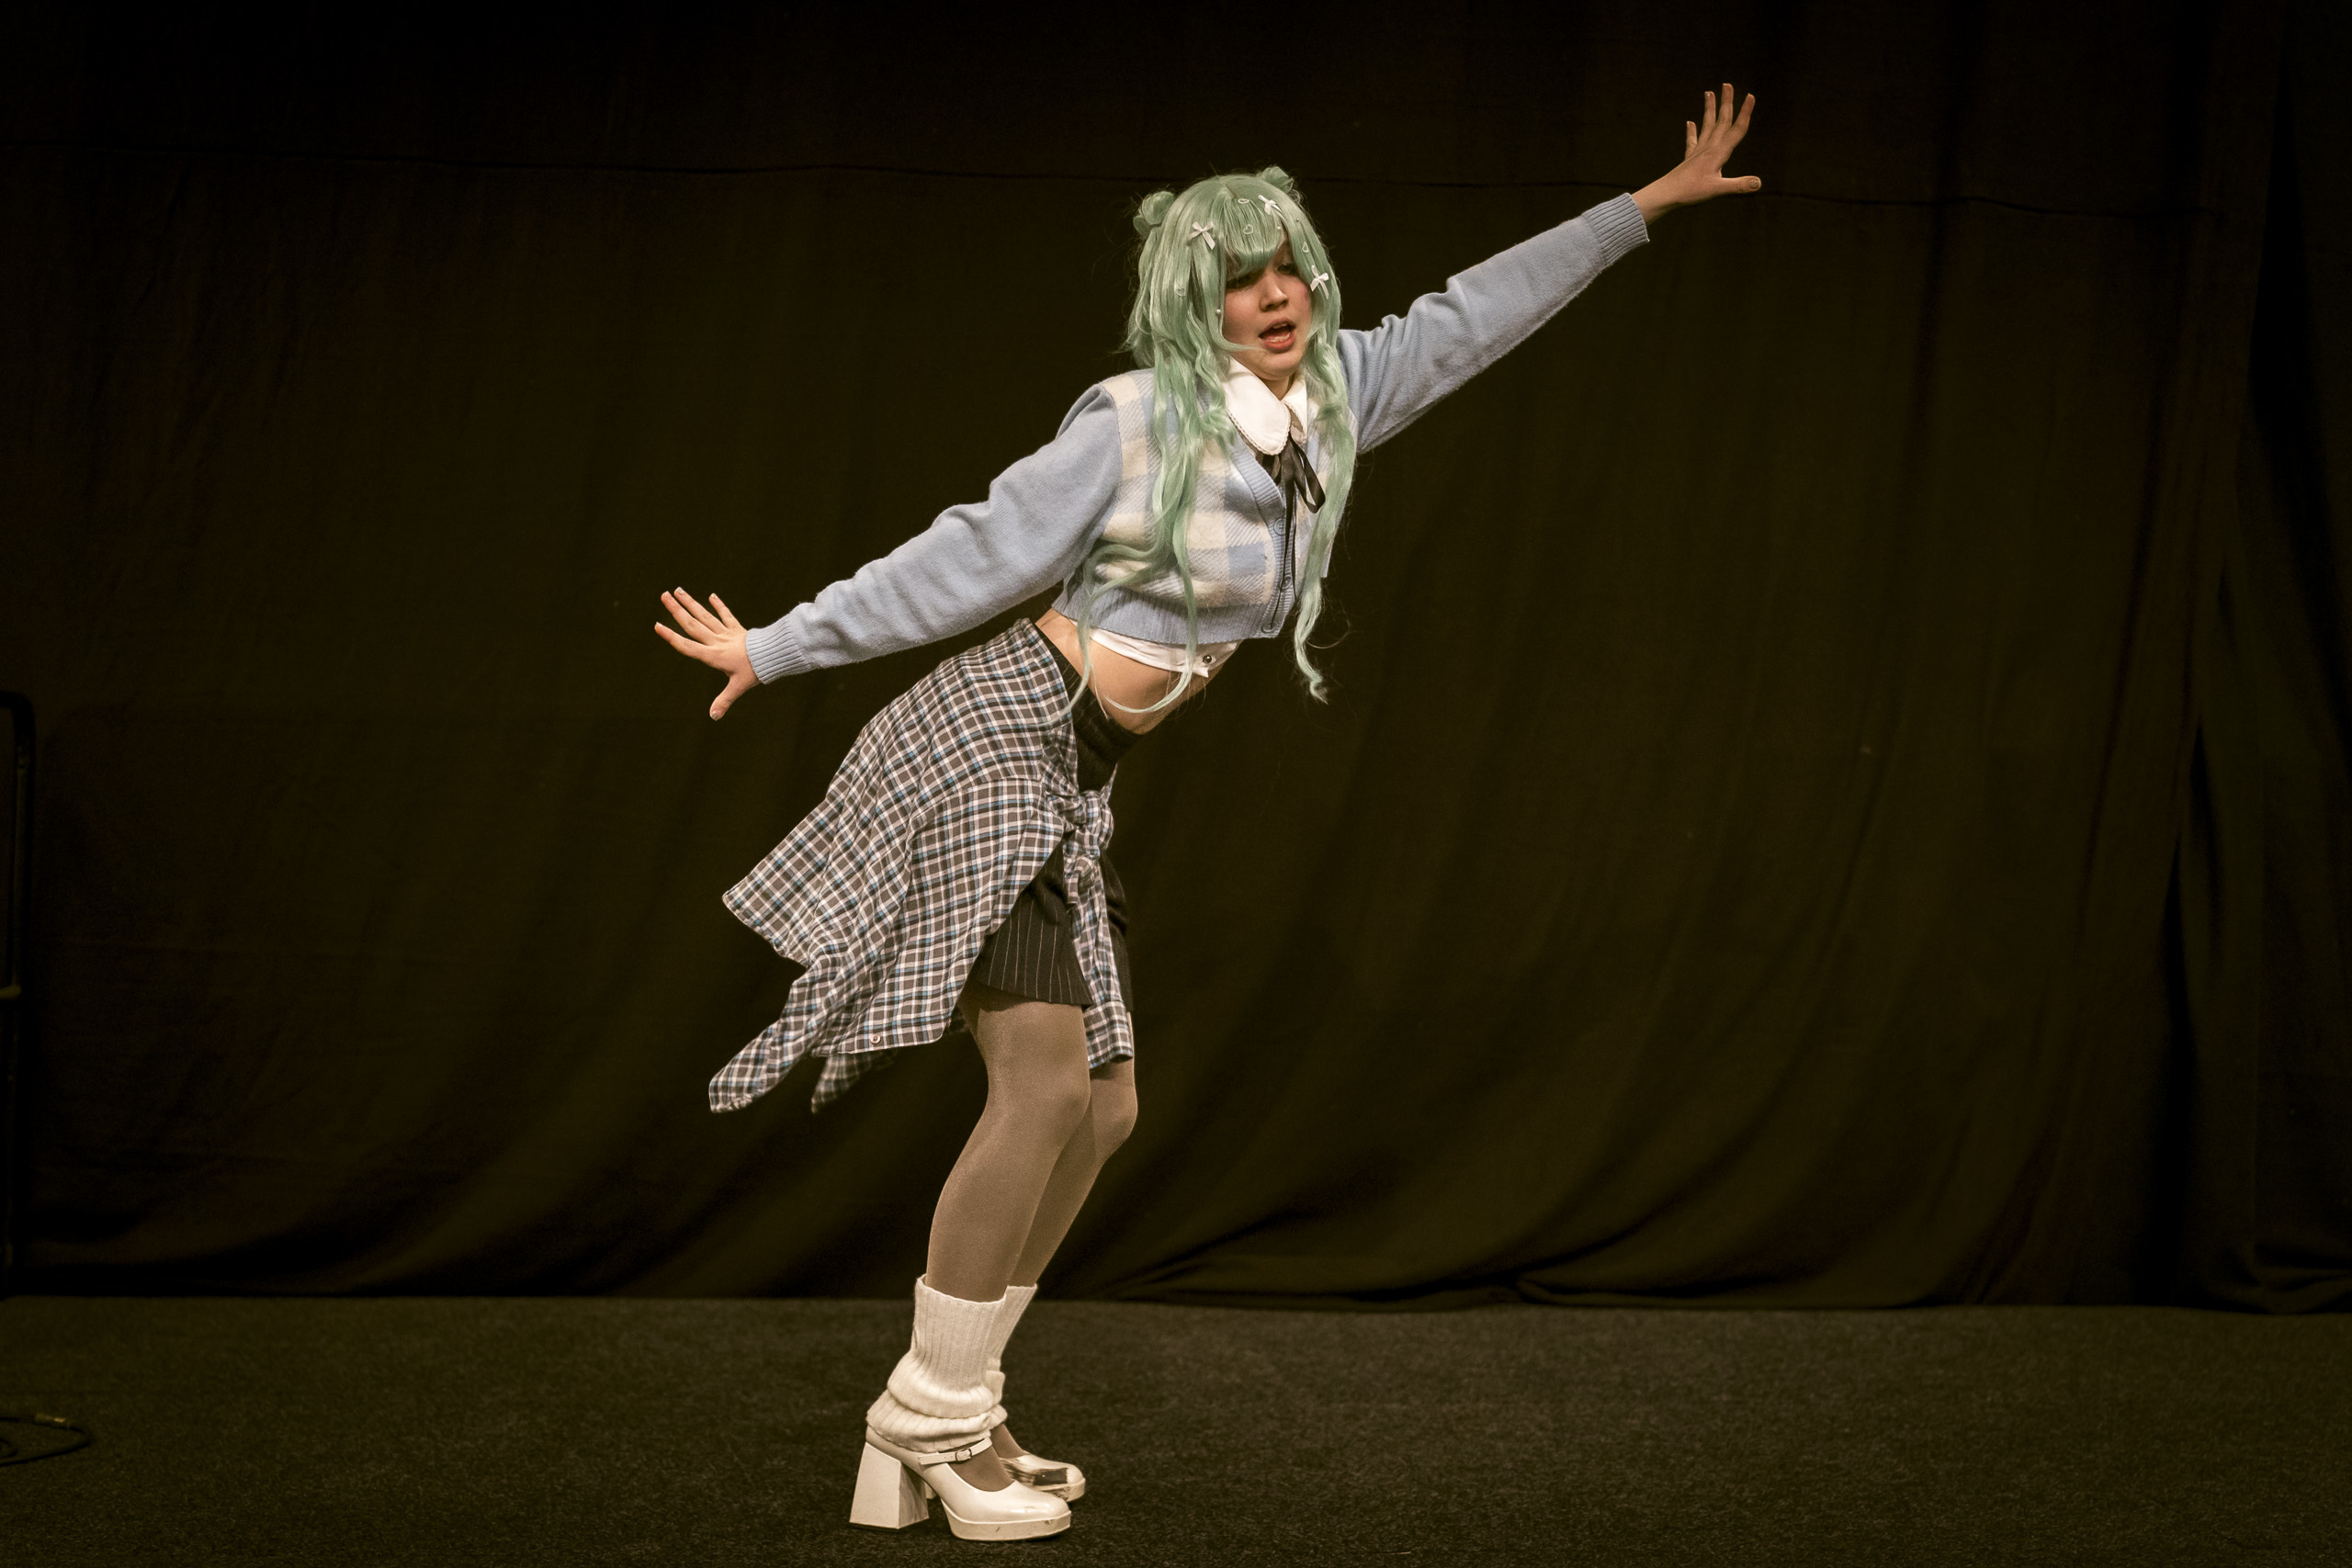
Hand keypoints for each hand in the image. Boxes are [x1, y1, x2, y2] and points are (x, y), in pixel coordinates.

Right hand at [654, 587, 756, 718]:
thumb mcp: (738, 688)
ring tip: (678, 590)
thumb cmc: (755, 671)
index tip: (657, 625)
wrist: (774, 654)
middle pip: (692, 624)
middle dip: (676, 610)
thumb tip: (713, 717)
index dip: (671, 637)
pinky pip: (726, 615)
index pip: (687, 646)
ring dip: (691, 602)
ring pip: (705, 615)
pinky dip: (719, 605)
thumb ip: (724, 701)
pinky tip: (711, 595)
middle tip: (663, 595)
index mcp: (713, 655)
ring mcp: (726, 633)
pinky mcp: (737, 629)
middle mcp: (716, 641)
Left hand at [1633, 83, 1760, 225]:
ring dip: (1710, 109)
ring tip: (1708, 92)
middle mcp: (1709, 148)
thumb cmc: (1690, 192)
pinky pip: (1692, 141)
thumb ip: (1738, 185)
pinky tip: (1690, 122)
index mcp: (1718, 153)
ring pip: (1707, 126)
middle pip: (1721, 121)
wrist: (1665, 195)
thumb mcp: (1717, 190)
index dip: (1745, 113)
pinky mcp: (1689, 159)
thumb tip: (1758, 183)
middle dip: (1726, 102)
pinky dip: (1692, 131)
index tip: (1750, 96)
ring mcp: (1698, 152)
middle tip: (1727, 84)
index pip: (1736, 130)